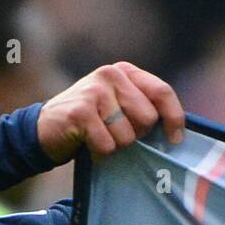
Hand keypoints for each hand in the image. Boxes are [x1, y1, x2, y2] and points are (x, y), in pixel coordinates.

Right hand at [36, 61, 185, 163]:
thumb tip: (178, 132)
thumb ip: (143, 108)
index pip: (162, 92)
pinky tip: (87, 143)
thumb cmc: (92, 123)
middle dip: (136, 135)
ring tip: (99, 137)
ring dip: (116, 146)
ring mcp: (94, 91)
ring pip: (128, 135)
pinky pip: (108, 145)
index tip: (175, 140)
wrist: (45, 130)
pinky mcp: (81, 111)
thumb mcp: (119, 107)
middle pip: (147, 118)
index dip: (174, 118)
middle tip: (116, 133)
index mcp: (125, 72)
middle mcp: (110, 75)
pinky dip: (100, 153)